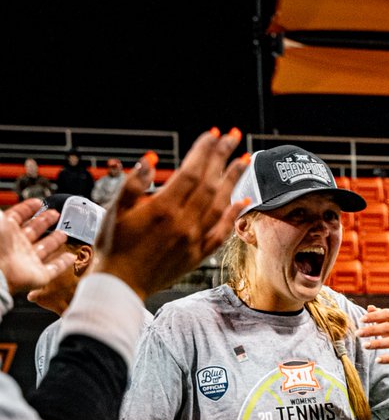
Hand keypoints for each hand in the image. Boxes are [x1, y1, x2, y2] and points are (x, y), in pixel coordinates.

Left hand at [0, 198, 71, 292]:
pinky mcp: (39, 275)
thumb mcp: (0, 218)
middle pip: (33, 231)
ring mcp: (28, 261)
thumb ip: (6, 211)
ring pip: (44, 248)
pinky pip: (54, 269)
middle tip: (55, 214)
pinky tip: (70, 256)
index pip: (17, 217)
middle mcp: (17, 246)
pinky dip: (63, 263)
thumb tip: (4, 202)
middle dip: (44, 221)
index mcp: (5, 232)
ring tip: (64, 232)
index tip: (38, 202)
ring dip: (54, 240)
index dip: (28, 208)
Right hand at [92, 128, 248, 299]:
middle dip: (223, 157)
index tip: (214, 134)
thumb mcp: (113, 210)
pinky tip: (243, 200)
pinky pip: (222, 231)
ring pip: (220, 204)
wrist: (121, 285)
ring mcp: (194, 239)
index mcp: (163, 208)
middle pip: (209, 183)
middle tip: (234, 137)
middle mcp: (184, 222)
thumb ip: (133, 183)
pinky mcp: (198, 254)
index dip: (204, 151)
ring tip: (244, 160)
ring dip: (234, 180)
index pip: (191, 172)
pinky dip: (234, 214)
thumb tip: (152, 159)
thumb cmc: (112, 246)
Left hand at [356, 304, 388, 371]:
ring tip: (364, 345)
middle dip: (371, 330)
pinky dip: (387, 358)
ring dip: (377, 343)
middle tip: (358, 333)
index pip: (387, 314)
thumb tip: (370, 307)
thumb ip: (379, 316)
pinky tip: (377, 360)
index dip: (374, 316)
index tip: (360, 320)